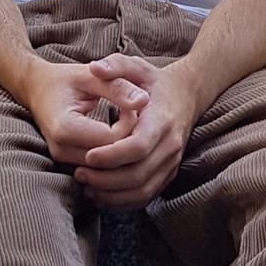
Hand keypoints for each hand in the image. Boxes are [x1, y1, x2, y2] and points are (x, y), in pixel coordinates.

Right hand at [24, 58, 150, 168]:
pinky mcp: (69, 164)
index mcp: (65, 127)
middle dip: (128, 138)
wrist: (38, 90)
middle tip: (131, 114)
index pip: (112, 139)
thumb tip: (144, 100)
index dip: (129, 123)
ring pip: (108, 167)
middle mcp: (61, 150)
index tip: (131, 105)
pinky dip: (113, 153)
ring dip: (121, 147)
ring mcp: (63, 160)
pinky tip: (115, 134)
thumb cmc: (66, 80)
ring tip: (122, 122)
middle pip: (111, 158)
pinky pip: (100, 168)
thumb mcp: (92, 76)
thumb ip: (118, 87)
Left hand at [74, 55, 198, 209]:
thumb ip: (115, 64)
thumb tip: (95, 67)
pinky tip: (99, 195)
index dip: (112, 156)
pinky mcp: (168, 174)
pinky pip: (146, 196)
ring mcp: (172, 162)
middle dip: (106, 179)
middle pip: (138, 174)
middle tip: (78, 174)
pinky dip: (123, 202)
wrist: (186, 95)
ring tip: (85, 186)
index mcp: (162, 120)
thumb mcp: (136, 66)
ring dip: (112, 194)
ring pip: (143, 190)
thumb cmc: (154, 81)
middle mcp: (171, 145)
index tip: (87, 156)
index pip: (138, 146)